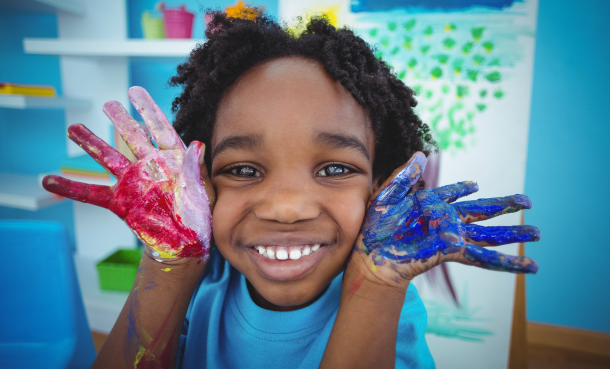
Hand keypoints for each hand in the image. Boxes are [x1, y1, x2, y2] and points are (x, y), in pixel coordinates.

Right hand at [43, 87, 213, 260]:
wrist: (186, 243)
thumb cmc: (200, 217)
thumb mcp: (203, 193)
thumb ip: (198, 170)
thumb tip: (198, 144)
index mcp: (173, 160)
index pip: (160, 129)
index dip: (148, 109)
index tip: (134, 91)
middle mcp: (150, 167)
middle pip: (132, 137)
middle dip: (120, 120)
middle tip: (108, 104)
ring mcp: (133, 183)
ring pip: (108, 158)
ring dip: (91, 143)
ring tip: (73, 128)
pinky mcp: (120, 202)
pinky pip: (92, 193)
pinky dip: (71, 188)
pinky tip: (49, 180)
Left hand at [354, 152, 539, 286]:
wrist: (371, 255)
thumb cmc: (373, 227)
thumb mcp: (386, 195)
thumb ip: (404, 176)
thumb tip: (420, 154)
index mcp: (430, 204)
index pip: (452, 193)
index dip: (462, 188)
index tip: (474, 185)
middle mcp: (445, 219)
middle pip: (482, 211)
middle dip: (504, 205)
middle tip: (527, 200)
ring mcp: (451, 235)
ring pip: (490, 235)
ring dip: (513, 233)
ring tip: (538, 232)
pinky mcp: (452, 251)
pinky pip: (483, 257)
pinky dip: (506, 262)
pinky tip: (527, 265)